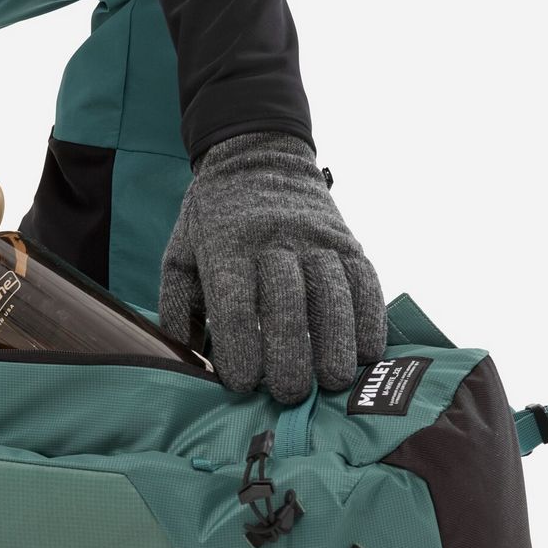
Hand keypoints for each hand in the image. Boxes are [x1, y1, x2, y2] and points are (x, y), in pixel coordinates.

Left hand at [159, 133, 386, 403]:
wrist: (256, 154)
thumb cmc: (213, 219)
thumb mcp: (180, 251)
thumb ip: (177, 304)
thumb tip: (185, 356)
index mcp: (226, 246)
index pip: (236, 303)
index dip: (241, 347)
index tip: (242, 384)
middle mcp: (274, 240)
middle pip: (287, 302)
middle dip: (289, 353)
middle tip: (289, 393)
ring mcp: (316, 238)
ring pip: (332, 292)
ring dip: (336, 341)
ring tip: (332, 381)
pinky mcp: (347, 239)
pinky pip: (365, 279)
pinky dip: (370, 317)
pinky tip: (368, 351)